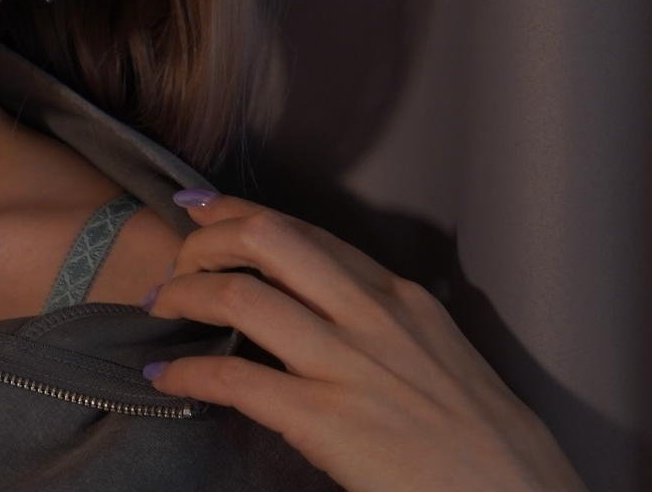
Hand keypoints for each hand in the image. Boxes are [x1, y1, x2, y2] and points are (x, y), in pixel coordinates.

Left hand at [141, 190, 587, 491]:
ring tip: (161, 306)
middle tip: (177, 258)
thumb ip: (388, 326)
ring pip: (241, 297)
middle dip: (206, 239)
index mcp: (401, 298)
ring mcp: (349, 367)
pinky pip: (235, 382)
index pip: (307, 231)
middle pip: (268, 240)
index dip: (241, 212)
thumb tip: (331, 313)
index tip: (200, 206)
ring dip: (185, 295)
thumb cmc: (489, 445)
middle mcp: (373, 316)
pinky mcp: (328, 423)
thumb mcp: (444, 357)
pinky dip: (188, 376)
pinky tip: (166, 379)